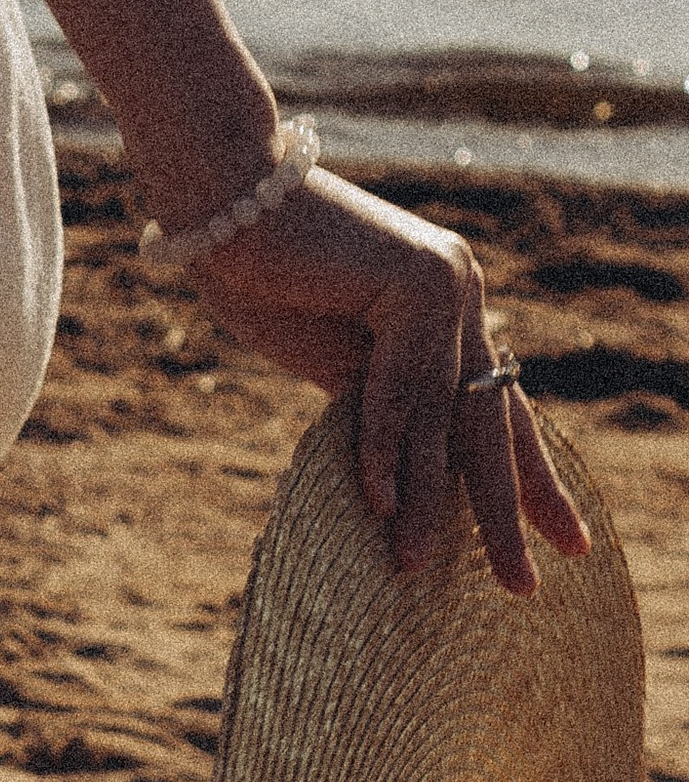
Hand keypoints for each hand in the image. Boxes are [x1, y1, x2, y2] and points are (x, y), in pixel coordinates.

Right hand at [183, 163, 588, 597]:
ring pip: (439, 419)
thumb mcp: (329, 355)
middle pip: (488, 427)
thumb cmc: (258, 272)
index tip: (557, 539)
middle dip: (508, 511)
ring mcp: (446, 289)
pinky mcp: (414, 283)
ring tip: (415, 568)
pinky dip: (381, 448)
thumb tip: (391, 478)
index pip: (495, 415)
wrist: (225, 197)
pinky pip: (396, 388)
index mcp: (448, 317)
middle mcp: (461, 301)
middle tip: (525, 584)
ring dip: (424, 500)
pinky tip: (376, 506)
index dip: (525, 482)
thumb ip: (370, 403)